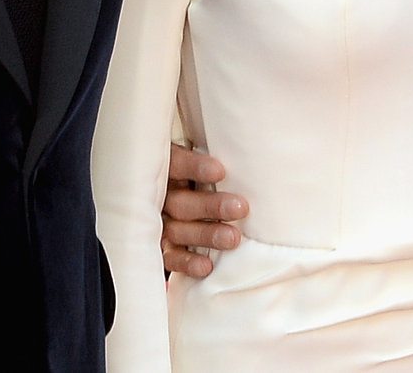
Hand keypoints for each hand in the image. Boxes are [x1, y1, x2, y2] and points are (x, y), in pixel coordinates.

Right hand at [161, 144, 247, 277]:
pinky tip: (206, 266)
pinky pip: (170, 257)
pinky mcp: (161, 248)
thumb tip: (254, 145)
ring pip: (177, 230)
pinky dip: (186, 263)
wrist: (181, 202)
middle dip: (210, 206)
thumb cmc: (203, 172)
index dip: (194, 168)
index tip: (220, 171)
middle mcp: (159, 196)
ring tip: (233, 238)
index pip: (175, 164)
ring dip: (206, 235)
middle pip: (180, 202)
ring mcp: (157, 223)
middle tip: (241, 208)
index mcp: (166, 167)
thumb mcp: (201, 155)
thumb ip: (212, 150)